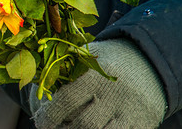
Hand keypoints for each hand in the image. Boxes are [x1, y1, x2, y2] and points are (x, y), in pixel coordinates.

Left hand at [29, 39, 166, 127]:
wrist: (146, 61)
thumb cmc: (104, 61)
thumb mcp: (86, 59)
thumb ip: (64, 73)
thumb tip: (34, 87)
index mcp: (95, 74)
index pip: (67, 99)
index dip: (51, 116)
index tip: (41, 123)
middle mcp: (114, 93)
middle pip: (85, 124)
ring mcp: (130, 110)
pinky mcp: (142, 122)